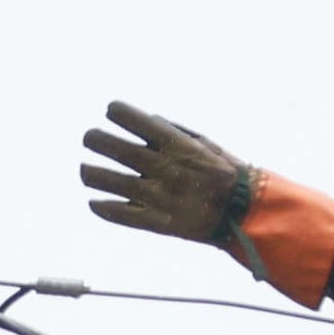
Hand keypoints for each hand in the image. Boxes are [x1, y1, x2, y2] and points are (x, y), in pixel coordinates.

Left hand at [79, 100, 253, 241]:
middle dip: (95, 139)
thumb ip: (176, 131)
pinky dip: (103, 208)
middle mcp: (165, 168)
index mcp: (178, 146)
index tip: (111, 111)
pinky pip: (121, 215)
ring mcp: (160, 197)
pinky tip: (96, 202)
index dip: (117, 111)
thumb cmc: (227, 174)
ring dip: (91, 174)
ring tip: (86, 172)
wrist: (247, 213)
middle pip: (114, 148)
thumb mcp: (207, 144)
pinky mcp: (158, 223)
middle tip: (90, 138)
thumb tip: (148, 120)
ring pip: (110, 181)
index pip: (135, 119)